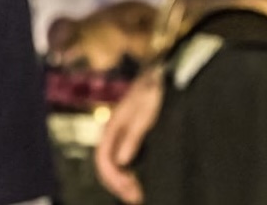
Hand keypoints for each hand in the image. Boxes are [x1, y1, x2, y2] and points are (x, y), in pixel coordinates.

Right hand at [95, 66, 164, 203]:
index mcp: (112, 127)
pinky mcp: (133, 133)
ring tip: (137, 193)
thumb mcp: (144, 114)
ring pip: (116, 162)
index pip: (103, 159)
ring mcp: (123, 133)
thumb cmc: (154, 91)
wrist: (163, 73)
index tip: (129, 190)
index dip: (113, 178)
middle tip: (135, 197)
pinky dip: (131, 171)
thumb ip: (133, 137)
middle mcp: (114, 132)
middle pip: (108, 164)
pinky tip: (140, 178)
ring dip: (124, 179)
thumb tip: (122, 162)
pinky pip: (126, 156)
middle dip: (118, 183)